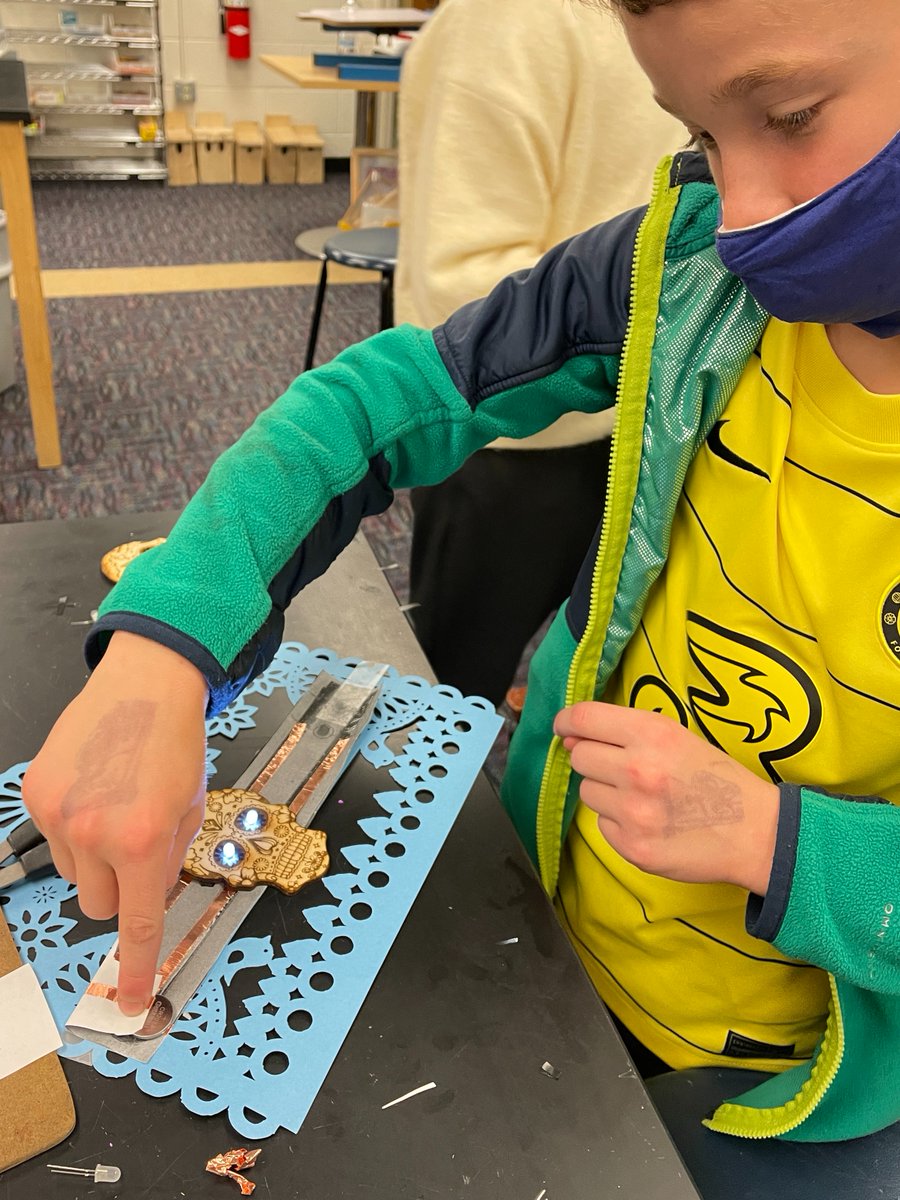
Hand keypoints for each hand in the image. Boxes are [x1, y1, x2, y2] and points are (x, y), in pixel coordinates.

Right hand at [22, 632, 207, 1014]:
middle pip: (99, 906)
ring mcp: (61, 815)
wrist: (145, 684)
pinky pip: (53, 839)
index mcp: (146, 841)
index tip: (128, 1001)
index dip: (133, 969)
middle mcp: (98, 833)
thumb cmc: (175, 741)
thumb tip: (150, 896)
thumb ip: (171, 860)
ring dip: (94, 859)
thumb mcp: (191, 808)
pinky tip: (94, 791)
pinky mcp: (37, 795)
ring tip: (116, 809)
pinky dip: (73, 828)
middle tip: (136, 852)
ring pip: (75, 875)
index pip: (136, 924)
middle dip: (119, 891)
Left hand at [553, 702, 778, 893]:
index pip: (584, 719)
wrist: (755, 832)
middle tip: (622, 769)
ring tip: (643, 798)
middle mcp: (637, 770)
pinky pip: (602, 825)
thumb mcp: (678, 738)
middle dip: (593, 760)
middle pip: (579, 757)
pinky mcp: (632, 846)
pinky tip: (650, 822)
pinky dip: (618, 823)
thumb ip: (625, 732)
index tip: (562, 727)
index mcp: (651, 734)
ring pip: (587, 792)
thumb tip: (570, 736)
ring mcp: (633, 812)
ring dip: (606, 792)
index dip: (566, 721)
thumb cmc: (716, 779)